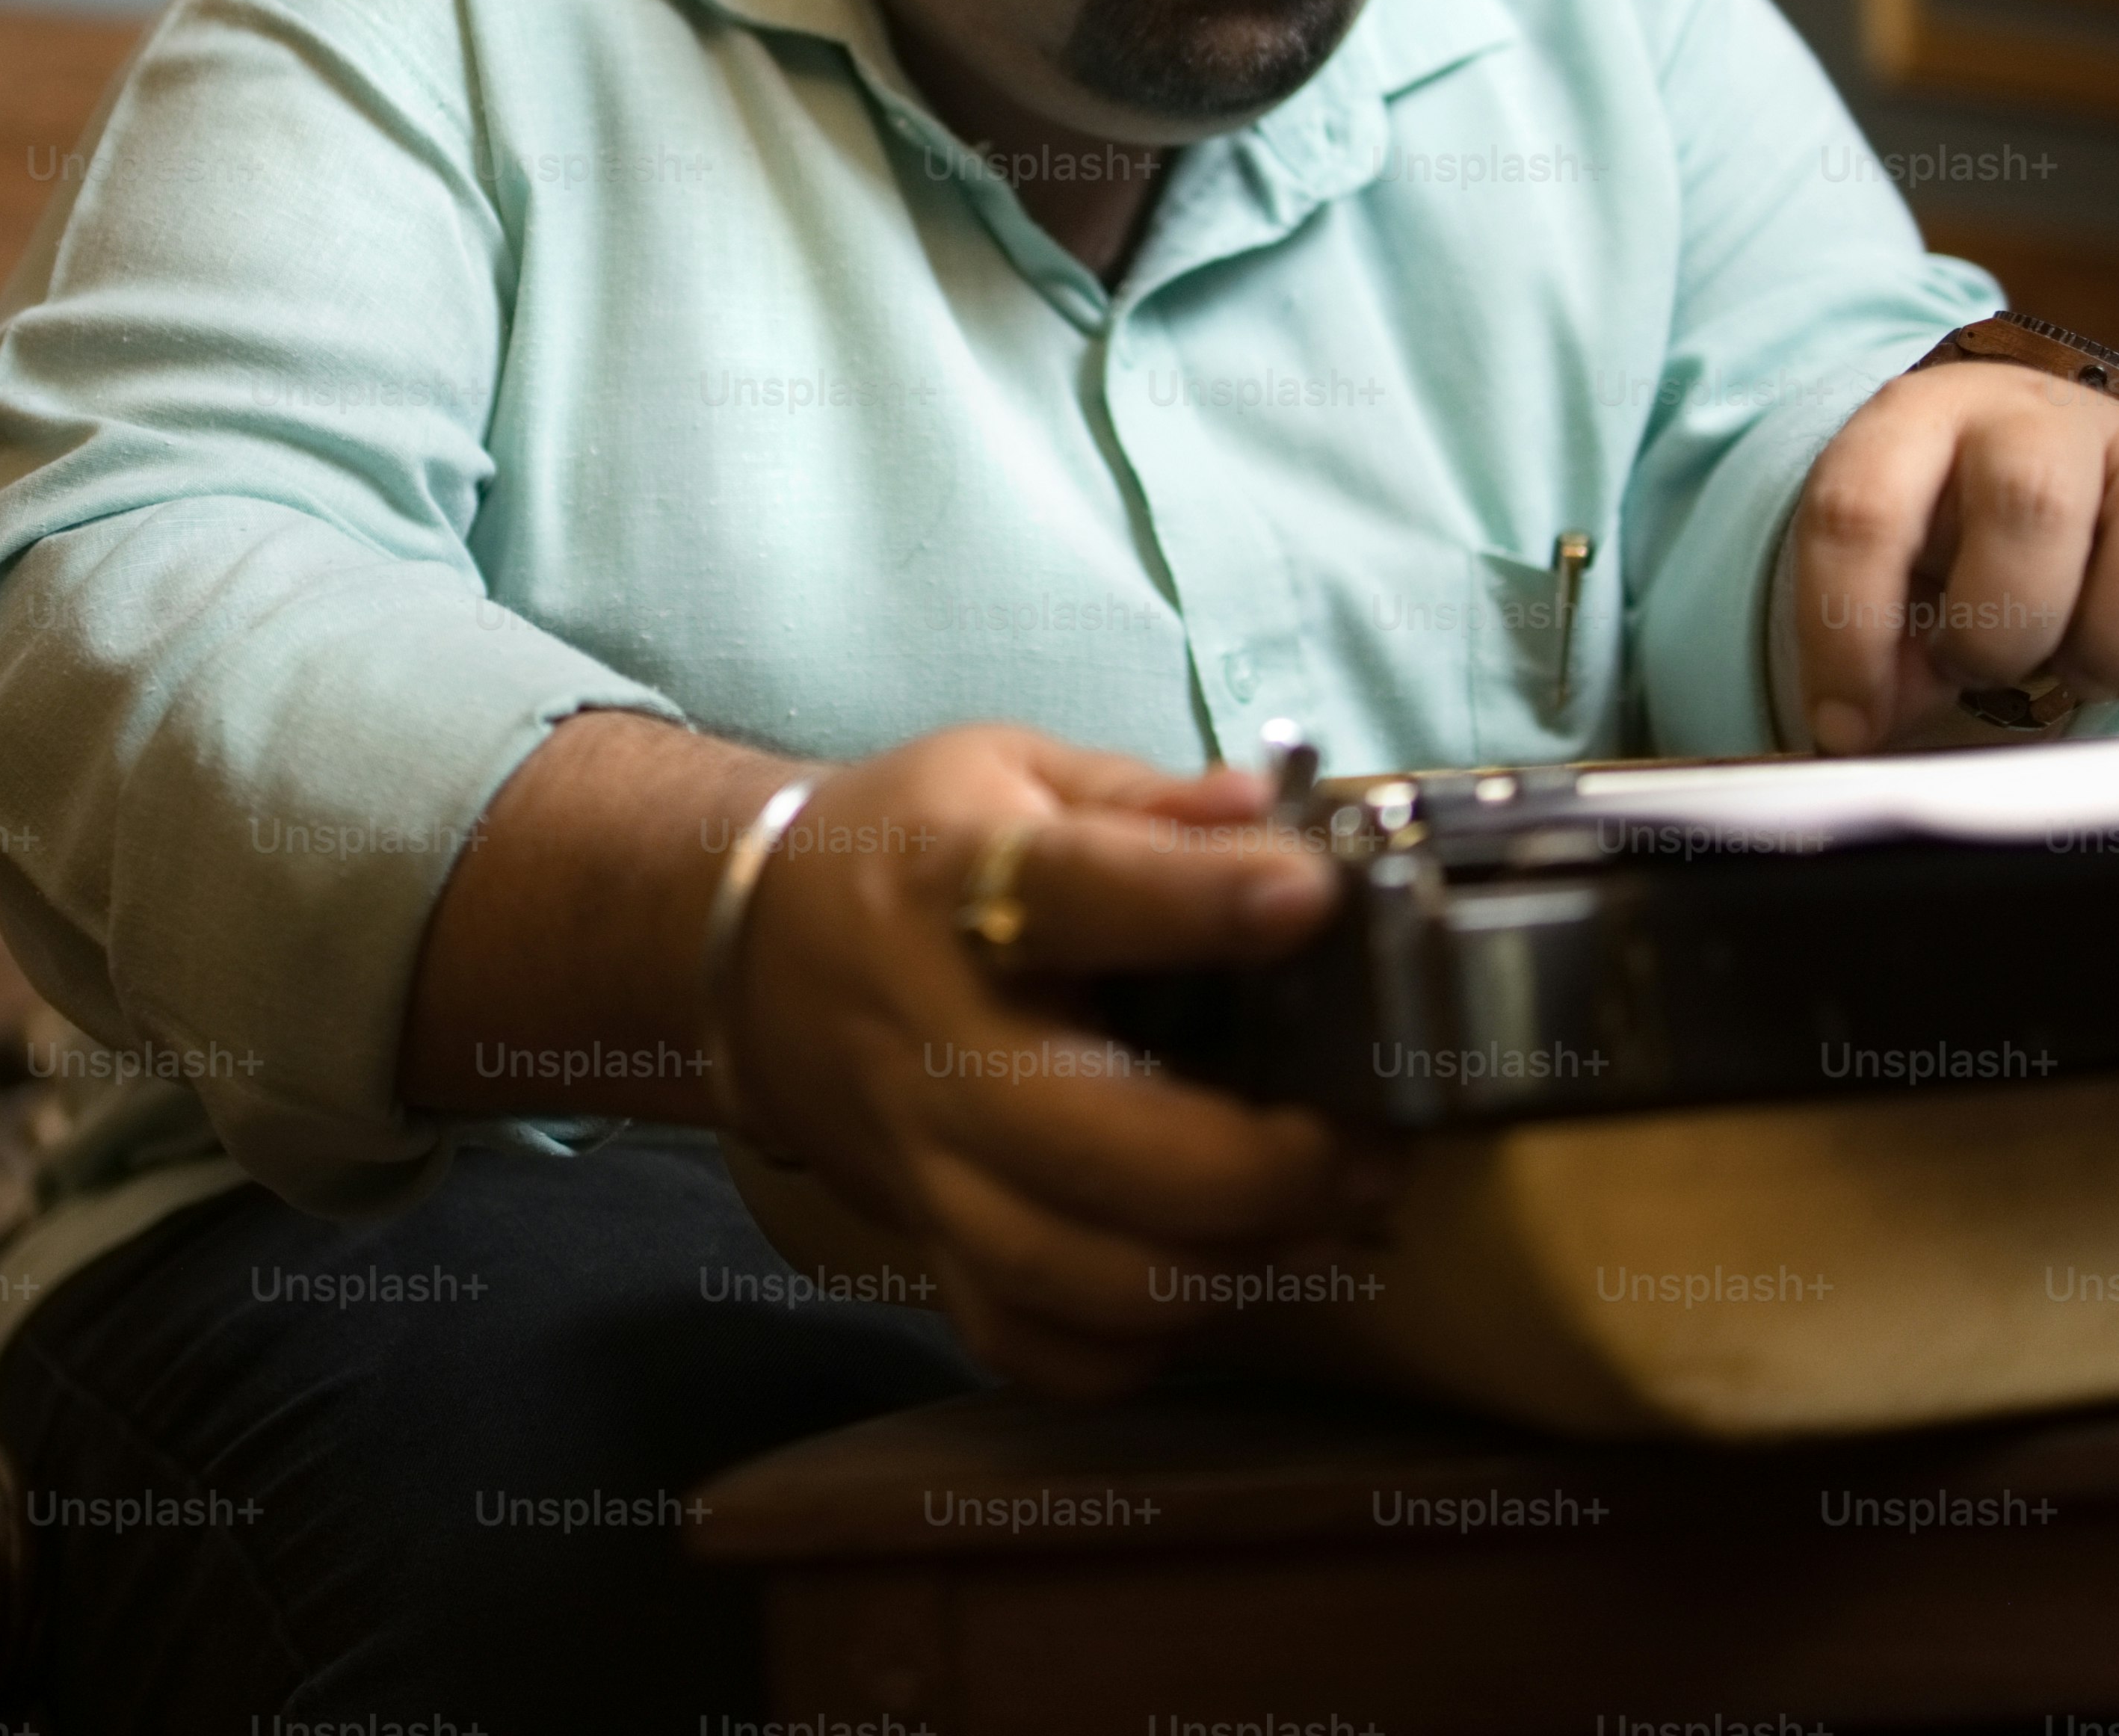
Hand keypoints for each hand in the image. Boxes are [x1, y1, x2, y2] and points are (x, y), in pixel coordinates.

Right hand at [719, 723, 1396, 1396]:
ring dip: (1227, 1267)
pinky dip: (1138, 1344)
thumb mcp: (1018, 772)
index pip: (1077, 893)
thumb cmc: (918, 853)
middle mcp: (938, 1040)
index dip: (1201, 899)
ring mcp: (926, 1164)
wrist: (758, 952)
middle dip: (1260, 1165)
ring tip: (1319, 1218)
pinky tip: (1206, 1278)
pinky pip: (1034, 1344)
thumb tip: (1274, 817)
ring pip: (1077, 1274)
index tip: (1311, 895)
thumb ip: (1151, 798)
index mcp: (963, 886)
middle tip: (1360, 1140)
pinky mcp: (926, 1246)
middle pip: (1096, 1142)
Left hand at [1786, 359, 2118, 752]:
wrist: (2028, 496)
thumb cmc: (1936, 557)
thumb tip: (1874, 733)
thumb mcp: (1882, 588)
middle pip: (2032, 502)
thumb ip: (1876, 654)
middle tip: (1984, 674)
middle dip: (2000, 627)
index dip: (1847, 629)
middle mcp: (2043, 421)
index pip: (1863, 509)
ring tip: (2081, 676)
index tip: (1846, 724)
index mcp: (1921, 420)